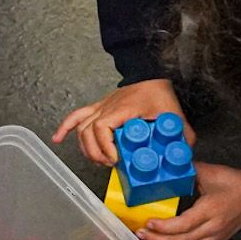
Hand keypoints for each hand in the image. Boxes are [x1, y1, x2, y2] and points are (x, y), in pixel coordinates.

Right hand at [53, 79, 190, 166]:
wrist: (150, 74)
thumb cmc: (158, 92)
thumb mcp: (174, 115)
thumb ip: (181, 136)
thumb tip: (183, 156)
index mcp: (124, 108)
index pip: (103, 127)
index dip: (105, 146)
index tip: (116, 159)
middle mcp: (107, 107)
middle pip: (88, 131)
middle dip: (96, 153)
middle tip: (110, 164)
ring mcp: (100, 107)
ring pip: (81, 128)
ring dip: (85, 147)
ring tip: (97, 161)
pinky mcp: (98, 109)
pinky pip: (76, 116)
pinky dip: (65, 127)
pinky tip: (57, 139)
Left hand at [139, 163, 240, 239]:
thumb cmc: (236, 183)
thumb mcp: (210, 172)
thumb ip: (188, 170)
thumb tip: (168, 167)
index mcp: (210, 210)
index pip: (183, 225)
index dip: (163, 228)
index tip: (148, 223)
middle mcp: (212, 228)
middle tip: (140, 234)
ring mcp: (215, 238)